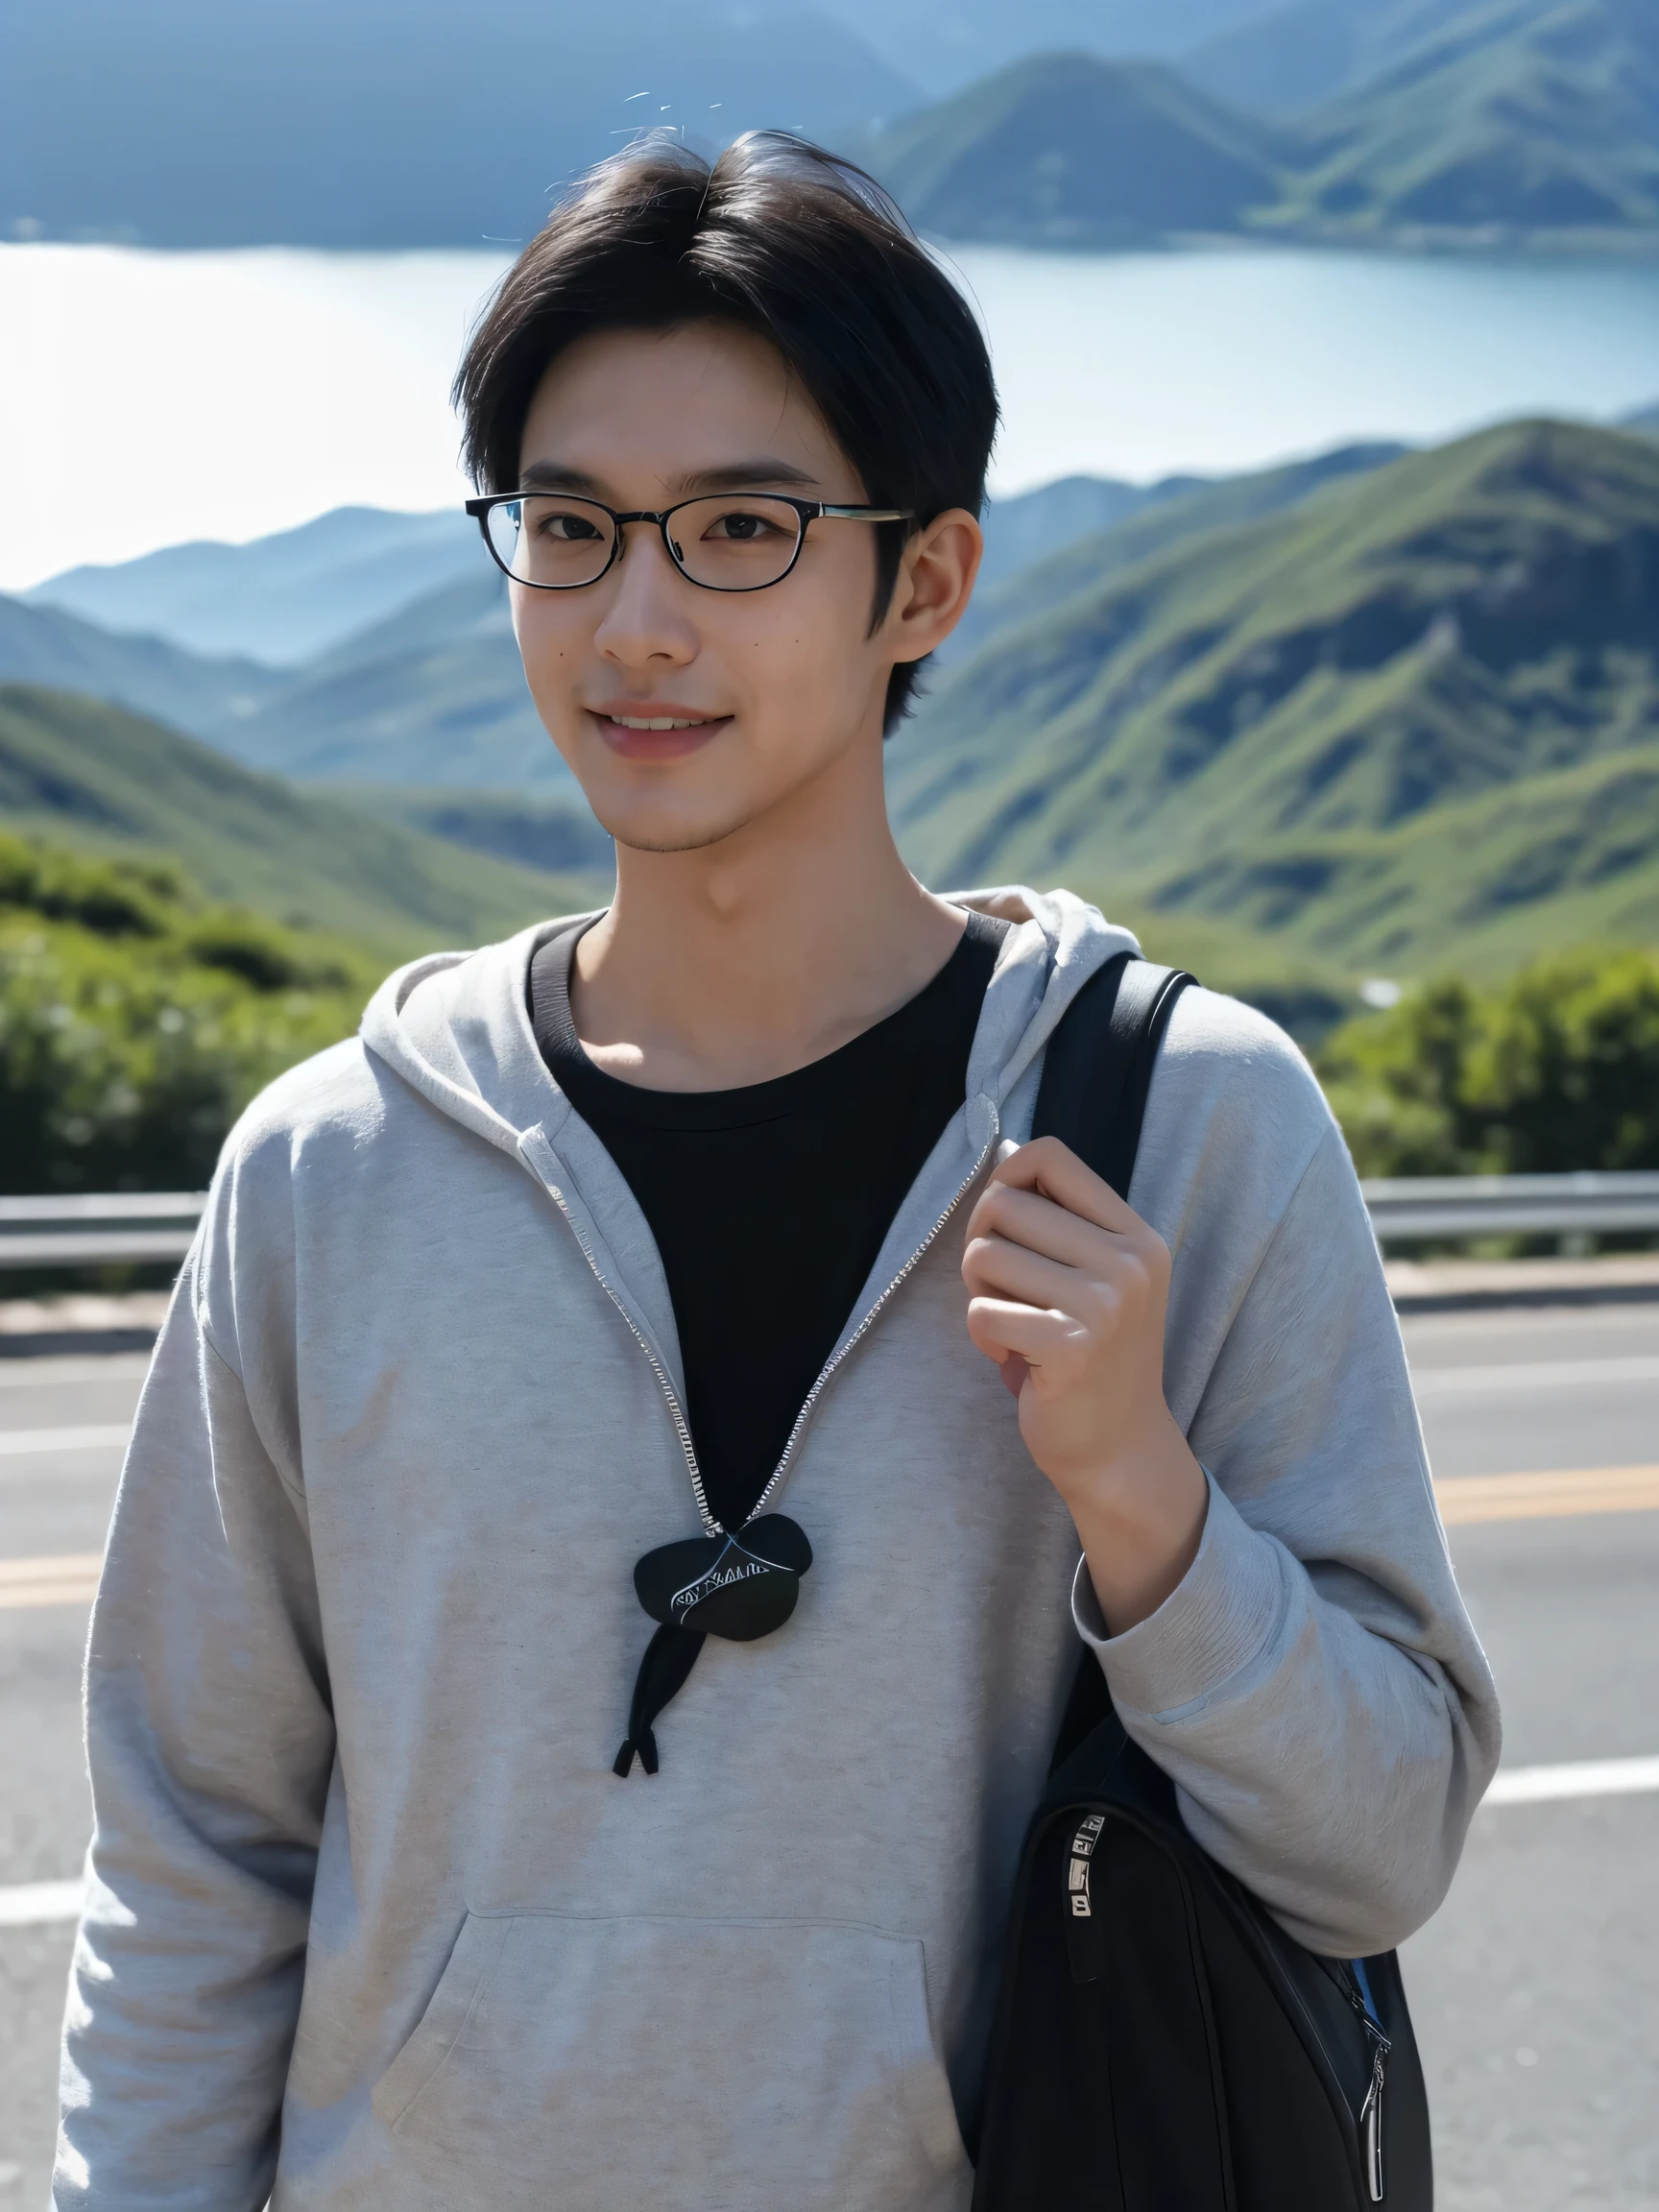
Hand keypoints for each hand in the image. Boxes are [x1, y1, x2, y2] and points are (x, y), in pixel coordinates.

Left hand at [961, 1137, 1207, 1632]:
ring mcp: (1103, 1305)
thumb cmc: (1093, 1355)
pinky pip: (980, 1314)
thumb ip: (1062, 1222)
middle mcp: (1128, 1263)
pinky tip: (1015, 1359)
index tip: (1005, 1225)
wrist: (1121, 1449)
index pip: (1049, 1156)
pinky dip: (983, 1337)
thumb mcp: (1101, 1276)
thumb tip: (1004, 1157)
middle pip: (1002, 1204)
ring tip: (1015, 1324)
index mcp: (1136, 1235)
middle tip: (1004, 1289)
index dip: (1006, 1179)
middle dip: (982, 1243)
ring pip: (982, 1256)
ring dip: (980, 1294)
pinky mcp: (1069, 1348)